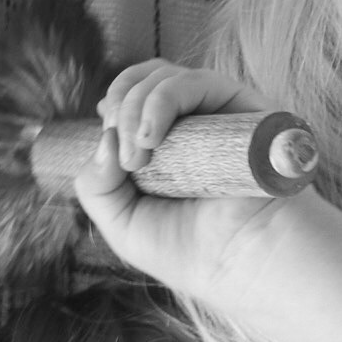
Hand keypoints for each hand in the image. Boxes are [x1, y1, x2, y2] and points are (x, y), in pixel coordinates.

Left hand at [73, 61, 297, 297]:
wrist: (246, 264)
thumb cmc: (193, 254)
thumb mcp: (124, 227)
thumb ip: (96, 187)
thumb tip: (103, 137)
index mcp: (169, 150)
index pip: (133, 100)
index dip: (114, 105)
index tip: (108, 134)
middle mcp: (194, 127)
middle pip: (144, 80)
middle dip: (120, 107)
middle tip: (126, 156)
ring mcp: (218, 114)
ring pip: (164, 76)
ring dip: (136, 106)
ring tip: (138, 153)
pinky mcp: (241, 107)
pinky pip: (196, 81)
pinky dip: (162, 100)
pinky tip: (152, 136)